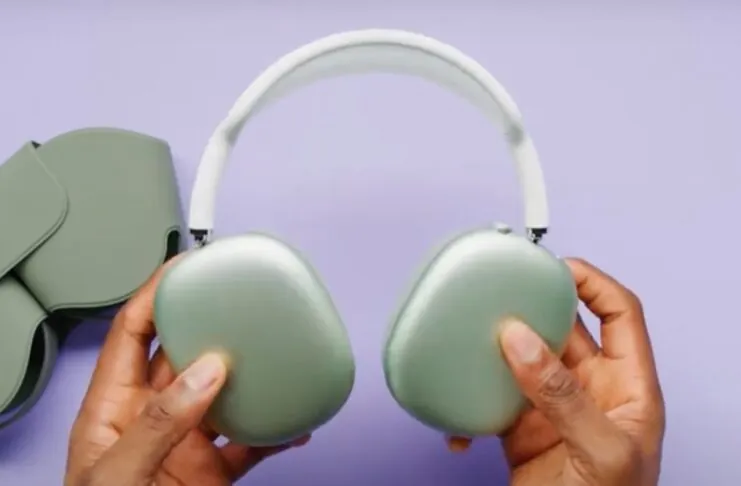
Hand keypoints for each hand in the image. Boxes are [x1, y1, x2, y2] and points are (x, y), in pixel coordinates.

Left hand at [64, 261, 308, 485]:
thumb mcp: (119, 473)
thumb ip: (161, 423)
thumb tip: (206, 372)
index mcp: (113, 406)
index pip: (133, 331)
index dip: (157, 292)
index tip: (186, 265)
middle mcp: (152, 416)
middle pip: (184, 352)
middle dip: (211, 323)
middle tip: (240, 301)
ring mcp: (185, 442)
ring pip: (223, 392)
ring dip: (250, 374)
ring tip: (274, 354)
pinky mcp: (212, 471)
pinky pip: (250, 441)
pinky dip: (275, 430)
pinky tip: (294, 421)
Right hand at [448, 258, 665, 484]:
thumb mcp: (600, 453)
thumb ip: (560, 395)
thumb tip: (520, 339)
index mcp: (627, 387)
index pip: (620, 314)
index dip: (593, 283)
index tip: (555, 267)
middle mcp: (590, 390)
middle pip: (562, 330)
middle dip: (530, 310)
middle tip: (498, 295)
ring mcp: (553, 408)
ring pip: (521, 359)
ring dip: (493, 353)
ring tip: (468, 344)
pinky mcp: (521, 429)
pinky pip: (492, 399)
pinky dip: (470, 404)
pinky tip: (457, 419)